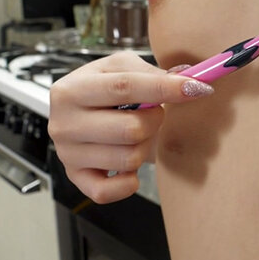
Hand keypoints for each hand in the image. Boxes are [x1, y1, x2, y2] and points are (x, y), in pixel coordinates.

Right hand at [48, 51, 212, 203]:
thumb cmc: (105, 90)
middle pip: (131, 128)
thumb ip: (151, 71)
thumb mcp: (122, 68)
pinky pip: (107, 191)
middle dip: (155, 121)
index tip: (195, 88)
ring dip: (144, 147)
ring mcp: (68, 154)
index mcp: (72, 89)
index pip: (124, 86)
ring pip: (128, 158)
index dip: (163, 87)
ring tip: (138, 135)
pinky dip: (128, 182)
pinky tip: (130, 167)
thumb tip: (188, 79)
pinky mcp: (76, 179)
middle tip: (153, 114)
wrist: (83, 112)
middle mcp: (64, 123)